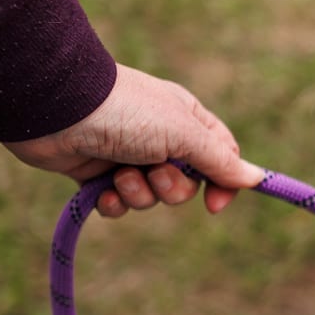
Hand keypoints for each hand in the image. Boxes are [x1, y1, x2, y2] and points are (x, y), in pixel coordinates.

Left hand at [4, 63, 263, 216]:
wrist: (58, 109)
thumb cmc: (127, 112)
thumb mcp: (183, 133)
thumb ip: (219, 160)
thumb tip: (255, 178)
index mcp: (185, 120)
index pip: (220, 157)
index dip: (221, 183)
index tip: (214, 205)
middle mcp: (159, 137)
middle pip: (186, 184)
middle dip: (170, 188)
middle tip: (153, 172)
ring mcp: (127, 156)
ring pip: (150, 197)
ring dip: (137, 194)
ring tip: (118, 174)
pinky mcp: (96, 174)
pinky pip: (118, 204)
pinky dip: (112, 203)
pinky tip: (100, 191)